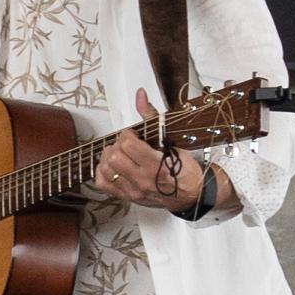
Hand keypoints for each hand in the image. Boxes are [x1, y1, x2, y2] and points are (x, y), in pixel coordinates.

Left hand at [93, 88, 204, 210]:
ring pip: (105, 169)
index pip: (128, 144)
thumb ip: (151, 117)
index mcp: (156, 165)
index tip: (133, 135)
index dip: (128, 134)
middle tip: (127, 144)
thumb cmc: (184, 170)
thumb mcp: (172, 140)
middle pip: (114, 157)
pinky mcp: (127, 197)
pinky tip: (113, 167)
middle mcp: (143, 180)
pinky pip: (102, 184)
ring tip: (120, 154)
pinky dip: (103, 172)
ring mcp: (133, 191)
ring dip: (109, 157)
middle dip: (118, 145)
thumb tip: (140, 96)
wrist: (191, 194)